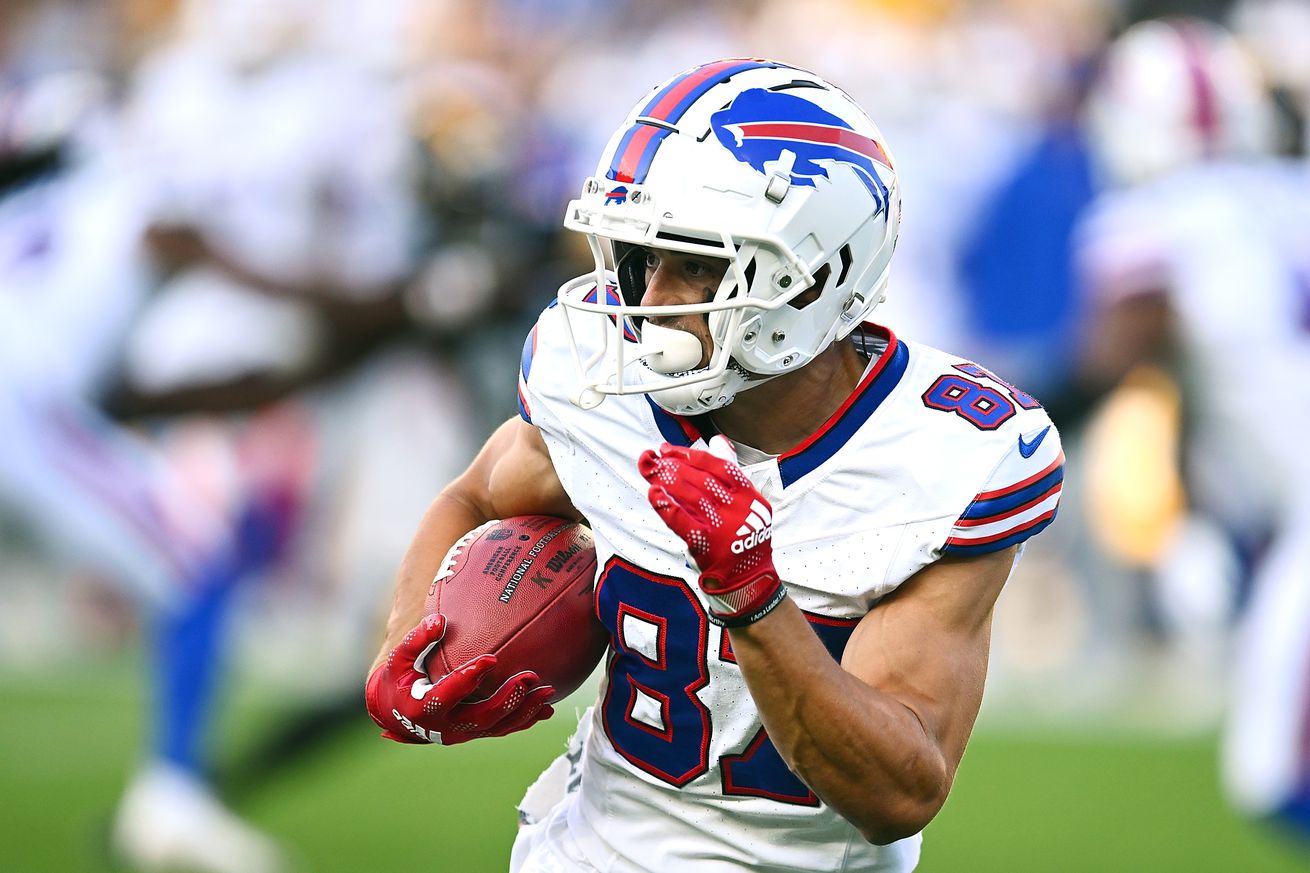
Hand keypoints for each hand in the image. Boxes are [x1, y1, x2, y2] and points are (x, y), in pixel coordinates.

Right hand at [365, 614, 554, 744]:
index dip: (470, 678)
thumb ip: (417, 640)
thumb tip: (439, 620)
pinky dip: (526, 720)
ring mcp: (463, 733)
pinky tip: (546, 708)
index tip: (491, 659)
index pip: (449, 693)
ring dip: (525, 711)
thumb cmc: (399, 680)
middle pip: (482, 717)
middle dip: (509, 699)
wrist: (398, 714)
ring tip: (548, 692)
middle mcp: (446, 727)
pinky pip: (503, 729)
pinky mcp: (475, 733)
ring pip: (498, 727)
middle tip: (529, 677)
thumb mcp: (399, 659)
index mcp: (423, 708)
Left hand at [638, 436, 786, 626]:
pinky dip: (666, 506)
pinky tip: (653, 493)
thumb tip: (718, 440)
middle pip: (701, 479)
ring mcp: (723, 528)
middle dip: (673, 465)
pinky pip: (682, 522)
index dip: (690, 454)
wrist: (748, 579)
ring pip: (691, 496)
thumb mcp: (748, 503)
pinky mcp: (707, 545)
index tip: (667, 449)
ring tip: (650, 470)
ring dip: (667, 480)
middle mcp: (738, 509)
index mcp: (750, 496)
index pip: (718, 466)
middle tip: (652, 458)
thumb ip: (731, 472)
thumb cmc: (744, 536)